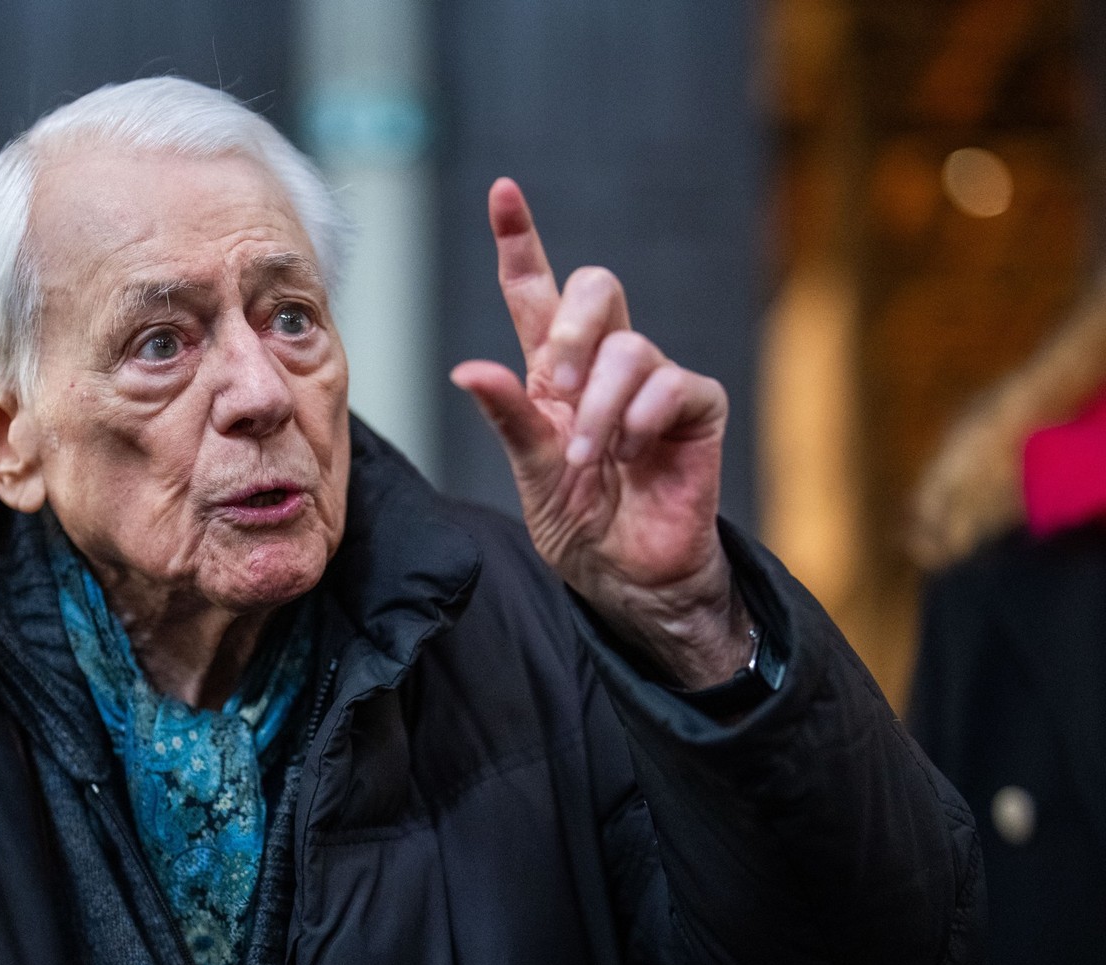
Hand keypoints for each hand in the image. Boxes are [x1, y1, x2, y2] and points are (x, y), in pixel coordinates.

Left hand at [450, 178, 750, 687]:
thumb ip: (510, 418)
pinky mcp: (695, 408)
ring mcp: (654, 382)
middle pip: (597, 288)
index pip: (536, 292)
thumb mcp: (529, 472)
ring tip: (586, 458)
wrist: (629, 576)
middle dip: (572, 329)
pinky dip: (642, 419)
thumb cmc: (580, 524)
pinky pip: (675, 383)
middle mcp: (605, 365)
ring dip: (599, 407)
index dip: (521, 241)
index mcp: (554, 372)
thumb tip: (467, 368)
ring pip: (630, 348)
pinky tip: (634, 454)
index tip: (502, 191)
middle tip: (555, 385)